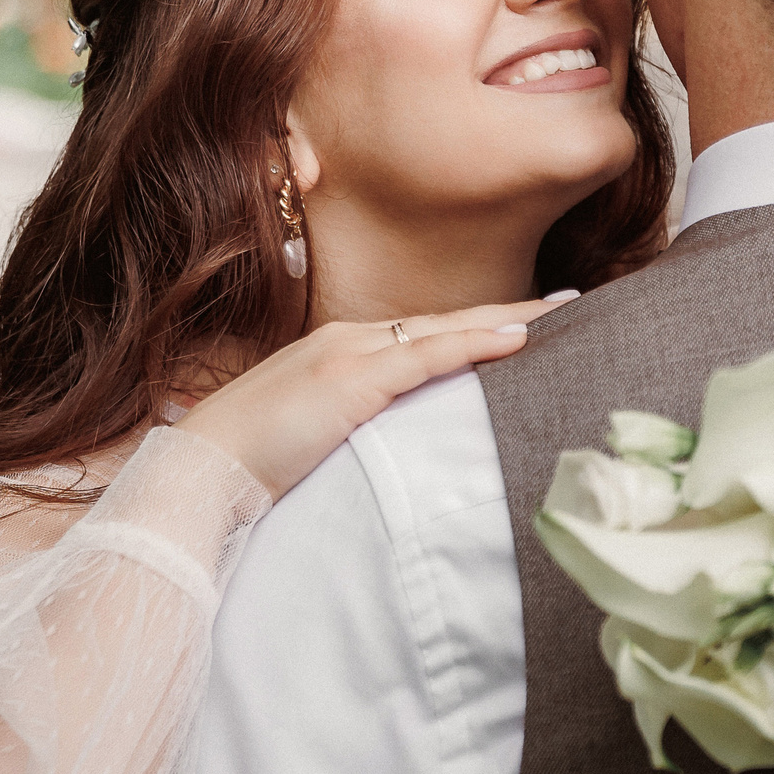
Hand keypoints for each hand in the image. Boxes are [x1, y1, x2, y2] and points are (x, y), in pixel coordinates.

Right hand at [177, 297, 571, 498]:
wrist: (202, 469)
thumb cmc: (249, 464)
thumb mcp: (313, 439)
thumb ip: (355, 431)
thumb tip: (396, 449)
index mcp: (342, 354)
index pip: (426, 335)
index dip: (479, 328)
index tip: (528, 323)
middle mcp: (350, 342)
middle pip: (447, 322)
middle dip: (511, 312)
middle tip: (571, 304)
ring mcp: (350, 356)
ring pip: (446, 329)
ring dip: (510, 319)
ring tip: (565, 312)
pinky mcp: (351, 381)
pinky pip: (428, 356)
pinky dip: (475, 343)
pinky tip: (519, 337)